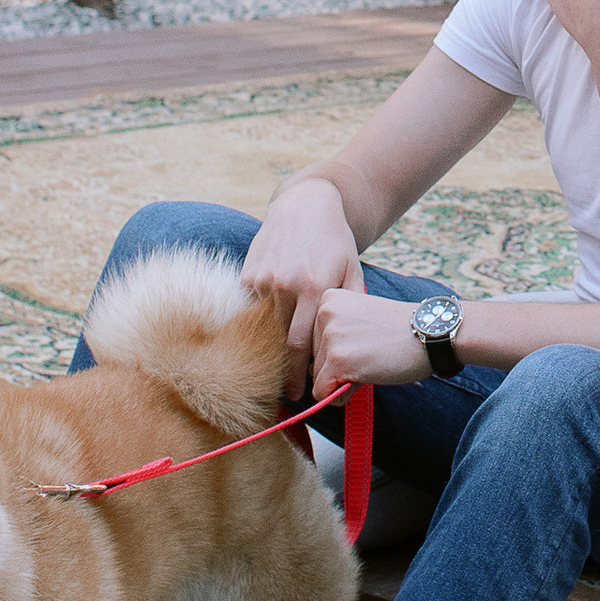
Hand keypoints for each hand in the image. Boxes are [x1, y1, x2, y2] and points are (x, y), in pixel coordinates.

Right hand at [244, 175, 362, 387]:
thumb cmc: (335, 243)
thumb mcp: (352, 271)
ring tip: (278, 373)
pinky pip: (251, 311)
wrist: (306, 206)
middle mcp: (286, 286)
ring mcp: (263, 280)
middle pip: (283, 344)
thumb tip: (345, 348)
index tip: (309, 391)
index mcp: (315, 289)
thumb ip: (349, 307)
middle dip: (287, 373)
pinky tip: (265, 339)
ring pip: (264, 330)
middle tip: (291, 394)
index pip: (306, 345)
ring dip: (271, 353)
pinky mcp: (247, 275)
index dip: (307, 372)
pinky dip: (259, 326)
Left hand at [311, 287, 429, 391]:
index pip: (313, 338)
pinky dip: (342, 396)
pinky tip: (366, 377)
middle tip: (371, 353)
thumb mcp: (360, 318)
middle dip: (339, 366)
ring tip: (372, 362)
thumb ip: (334, 332)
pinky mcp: (337, 359)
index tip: (365, 341)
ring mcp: (330, 335)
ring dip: (342, 379)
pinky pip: (323, 393)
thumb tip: (309, 367)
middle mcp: (323, 312)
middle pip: (313, 358)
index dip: (339, 349)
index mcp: (328, 297)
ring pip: (317, 376)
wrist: (431, 333)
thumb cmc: (400, 329)